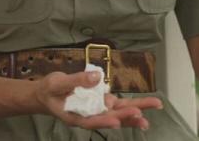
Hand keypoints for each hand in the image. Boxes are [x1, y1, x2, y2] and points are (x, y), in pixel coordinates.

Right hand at [35, 70, 162, 129]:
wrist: (47, 93)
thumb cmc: (49, 91)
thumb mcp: (57, 83)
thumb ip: (76, 80)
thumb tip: (96, 77)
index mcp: (75, 116)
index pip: (91, 121)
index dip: (103, 122)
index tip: (116, 122)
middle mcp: (89, 115)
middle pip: (110, 117)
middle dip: (126, 117)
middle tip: (142, 115)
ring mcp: (96, 109)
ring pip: (117, 113)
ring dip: (134, 112)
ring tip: (152, 110)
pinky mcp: (101, 103)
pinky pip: (117, 106)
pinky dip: (129, 107)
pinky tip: (143, 107)